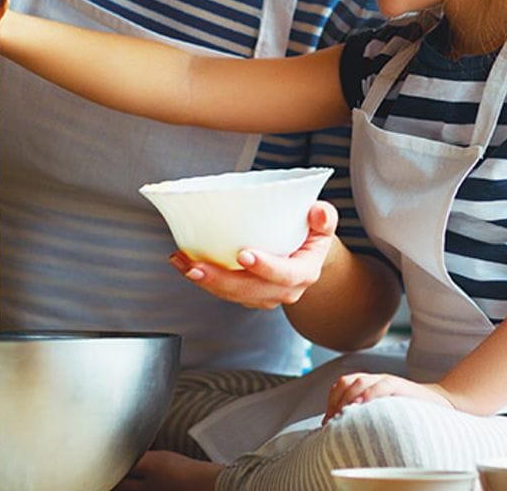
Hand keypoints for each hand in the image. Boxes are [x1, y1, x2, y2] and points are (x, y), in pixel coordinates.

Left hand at [168, 201, 337, 309]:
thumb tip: (317, 212)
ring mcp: (262, 294)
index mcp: (303, 273)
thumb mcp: (323, 223)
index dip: (265, 267)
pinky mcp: (245, 293)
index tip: (244, 254)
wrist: (306, 254)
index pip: (285, 275)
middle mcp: (282, 290)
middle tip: (197, 266)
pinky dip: (202, 277)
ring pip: (232, 294)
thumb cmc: (312, 234)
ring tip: (182, 262)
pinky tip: (184, 261)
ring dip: (205, 281)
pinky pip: (223, 290)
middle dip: (221, 281)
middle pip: (250, 291)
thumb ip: (324, 217)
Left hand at [324, 373, 454, 422]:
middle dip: (335, 402)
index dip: (332, 400)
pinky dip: (368, 394)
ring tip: (340, 416)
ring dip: (347, 399)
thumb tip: (345, 428)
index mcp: (369, 384)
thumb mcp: (384, 409)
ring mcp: (387, 381)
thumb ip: (368, 412)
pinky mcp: (400, 386)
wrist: (439, 403)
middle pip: (346, 382)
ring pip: (359, 382)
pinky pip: (381, 386)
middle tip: (331, 422)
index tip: (327, 421)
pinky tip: (359, 406)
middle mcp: (376, 379)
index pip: (342, 384)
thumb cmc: (409, 411)